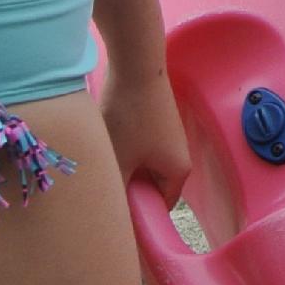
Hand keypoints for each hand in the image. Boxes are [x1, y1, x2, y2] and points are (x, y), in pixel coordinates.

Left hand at [98, 66, 190, 206]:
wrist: (137, 68)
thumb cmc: (129, 117)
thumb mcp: (118, 160)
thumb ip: (116, 192)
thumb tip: (110, 217)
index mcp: (178, 171)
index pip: (160, 206)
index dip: (138, 214)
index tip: (114, 214)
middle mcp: (180, 155)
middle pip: (152, 186)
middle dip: (129, 189)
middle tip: (103, 188)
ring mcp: (170, 137)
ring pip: (145, 165)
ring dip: (125, 168)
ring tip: (103, 164)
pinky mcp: (159, 122)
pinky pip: (143, 148)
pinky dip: (127, 151)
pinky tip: (108, 144)